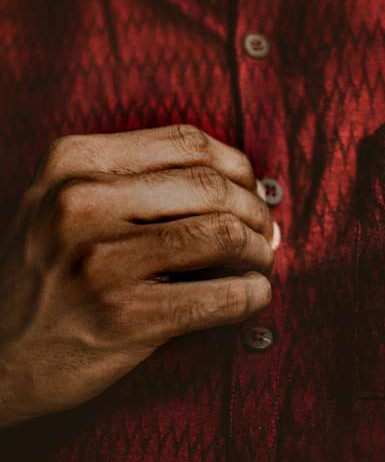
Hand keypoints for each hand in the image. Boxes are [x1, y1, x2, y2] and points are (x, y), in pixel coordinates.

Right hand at [0, 125, 275, 427]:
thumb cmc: (41, 274)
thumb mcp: (62, 201)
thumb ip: (133, 179)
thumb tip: (236, 180)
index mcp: (73, 162)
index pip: (187, 142)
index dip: (237, 166)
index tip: (251, 191)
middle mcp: (81, 202)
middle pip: (213, 186)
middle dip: (256, 212)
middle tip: (266, 234)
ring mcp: (100, 262)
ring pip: (224, 235)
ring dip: (260, 253)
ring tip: (259, 265)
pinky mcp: (122, 318)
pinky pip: (220, 296)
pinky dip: (252, 295)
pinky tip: (251, 297)